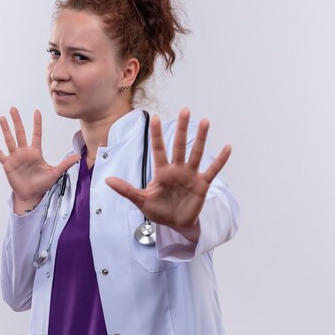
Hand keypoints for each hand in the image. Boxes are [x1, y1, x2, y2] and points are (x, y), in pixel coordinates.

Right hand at [0, 107, 80, 209]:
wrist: (31, 195)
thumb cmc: (43, 184)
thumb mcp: (55, 173)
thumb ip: (65, 164)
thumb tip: (79, 157)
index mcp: (35, 152)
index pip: (36, 134)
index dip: (36, 123)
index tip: (36, 111)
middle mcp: (24, 152)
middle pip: (20, 133)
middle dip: (17, 121)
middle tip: (13, 108)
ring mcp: (15, 157)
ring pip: (9, 140)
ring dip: (5, 130)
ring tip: (2, 118)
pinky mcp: (8, 165)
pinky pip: (0, 154)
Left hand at [105, 108, 230, 240]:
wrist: (176, 225)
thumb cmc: (158, 211)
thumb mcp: (141, 200)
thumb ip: (126, 190)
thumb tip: (107, 179)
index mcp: (162, 172)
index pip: (158, 149)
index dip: (157, 134)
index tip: (155, 117)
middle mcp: (177, 169)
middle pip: (179, 145)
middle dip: (181, 128)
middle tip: (185, 110)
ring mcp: (190, 175)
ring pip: (196, 153)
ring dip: (201, 138)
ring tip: (205, 121)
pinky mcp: (202, 184)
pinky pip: (212, 170)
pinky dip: (220, 160)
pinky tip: (227, 147)